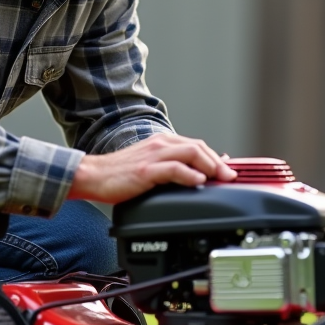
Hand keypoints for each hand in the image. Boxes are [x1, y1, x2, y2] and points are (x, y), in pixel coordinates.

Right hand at [67, 133, 235, 204]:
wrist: (94, 176)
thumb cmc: (120, 174)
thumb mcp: (151, 166)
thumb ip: (173, 166)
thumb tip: (198, 172)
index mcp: (162, 142)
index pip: (197, 145)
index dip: (216, 158)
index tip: (229, 171)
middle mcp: (160, 144)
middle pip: (198, 147)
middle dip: (218, 162)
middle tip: (231, 177)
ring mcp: (153, 156)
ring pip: (190, 153)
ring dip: (210, 166)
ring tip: (221, 178)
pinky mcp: (146, 170)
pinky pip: (173, 169)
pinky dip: (189, 174)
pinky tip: (199, 181)